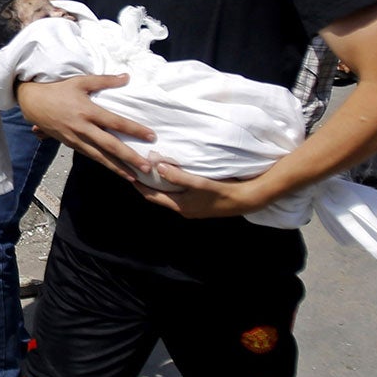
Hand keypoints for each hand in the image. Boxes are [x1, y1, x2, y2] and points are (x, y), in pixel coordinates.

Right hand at [16, 75, 150, 182]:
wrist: (32, 101)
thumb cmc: (57, 89)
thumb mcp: (80, 81)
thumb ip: (104, 80)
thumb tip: (126, 77)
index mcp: (88, 111)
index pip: (116, 122)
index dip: (134, 130)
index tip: (151, 137)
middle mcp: (83, 128)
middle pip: (110, 146)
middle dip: (129, 158)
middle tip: (146, 167)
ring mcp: (75, 138)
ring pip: (99, 157)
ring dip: (117, 167)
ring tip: (134, 176)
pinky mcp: (70, 144)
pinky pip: (90, 156)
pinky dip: (103, 164)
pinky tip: (114, 169)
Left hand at [139, 160, 271, 217]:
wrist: (247, 199)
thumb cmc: (222, 191)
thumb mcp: (199, 183)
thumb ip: (178, 176)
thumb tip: (157, 167)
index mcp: (180, 206)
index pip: (153, 196)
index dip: (140, 186)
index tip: (129, 173)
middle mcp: (184, 209)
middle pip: (159, 196)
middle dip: (147, 185)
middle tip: (136, 170)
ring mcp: (192, 207)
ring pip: (169, 195)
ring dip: (159, 185)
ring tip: (150, 171)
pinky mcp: (200, 203)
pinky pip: (179, 194)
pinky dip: (171, 185)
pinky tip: (172, 176)